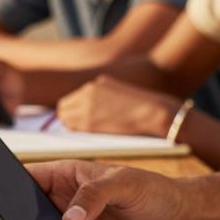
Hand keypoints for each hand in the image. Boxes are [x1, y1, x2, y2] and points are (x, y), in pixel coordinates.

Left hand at [57, 75, 178, 136]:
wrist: (155, 113)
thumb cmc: (146, 108)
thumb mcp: (120, 93)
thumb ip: (103, 98)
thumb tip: (88, 111)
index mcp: (96, 84)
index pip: (72, 98)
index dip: (74, 110)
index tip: (79, 119)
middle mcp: (87, 91)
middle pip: (64, 107)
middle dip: (69, 117)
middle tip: (79, 129)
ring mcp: (86, 105)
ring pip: (65, 118)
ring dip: (72, 126)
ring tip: (86, 134)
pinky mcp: (88, 121)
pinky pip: (72, 127)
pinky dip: (76, 132)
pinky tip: (89, 136)